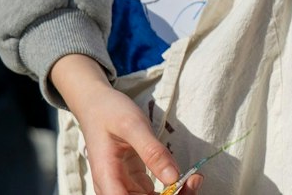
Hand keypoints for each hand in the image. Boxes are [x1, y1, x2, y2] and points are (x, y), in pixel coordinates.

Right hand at [51, 54, 193, 194]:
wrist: (96, 106)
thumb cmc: (110, 112)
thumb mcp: (133, 126)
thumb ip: (152, 151)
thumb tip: (173, 178)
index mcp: (107, 179)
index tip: (179, 188)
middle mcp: (113, 189)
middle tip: (195, 179)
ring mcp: (123, 187)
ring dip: (174, 194)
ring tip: (195, 177)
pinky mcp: (133, 182)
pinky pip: (152, 194)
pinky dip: (171, 189)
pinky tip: (187, 177)